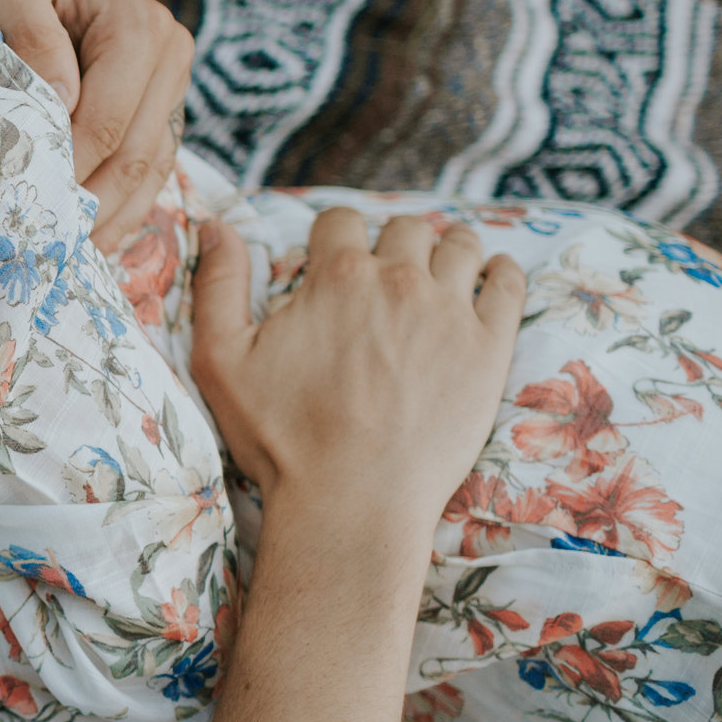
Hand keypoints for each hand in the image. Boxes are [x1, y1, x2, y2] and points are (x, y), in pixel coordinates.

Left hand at [0, 0, 193, 250]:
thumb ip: (32, 34)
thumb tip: (62, 100)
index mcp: (138, 25)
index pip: (110, 121)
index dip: (71, 170)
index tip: (27, 210)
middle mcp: (169, 54)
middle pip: (137, 154)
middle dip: (92, 207)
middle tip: (45, 254)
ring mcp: (168, 86)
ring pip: (150, 172)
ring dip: (111, 221)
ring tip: (66, 262)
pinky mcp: (158, 109)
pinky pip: (149, 171)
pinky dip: (121, 211)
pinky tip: (92, 244)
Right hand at [189, 208, 523, 524]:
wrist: (351, 501)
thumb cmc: (281, 437)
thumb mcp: (221, 359)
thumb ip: (218, 285)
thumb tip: (213, 225)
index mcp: (335, 277)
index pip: (340, 220)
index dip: (334, 237)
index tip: (334, 262)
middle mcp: (398, 280)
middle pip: (405, 227)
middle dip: (392, 242)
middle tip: (386, 275)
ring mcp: (450, 312)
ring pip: (460, 245)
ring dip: (447, 249)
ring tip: (439, 274)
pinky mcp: (490, 348)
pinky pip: (509, 283)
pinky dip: (500, 272)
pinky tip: (490, 280)